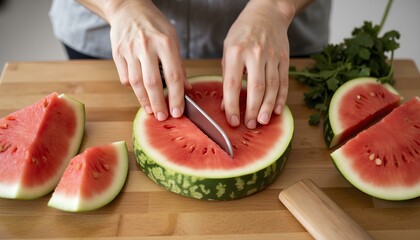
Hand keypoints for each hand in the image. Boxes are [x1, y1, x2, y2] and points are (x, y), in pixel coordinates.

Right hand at [105, 0, 190, 120]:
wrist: (128, 8)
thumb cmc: (154, 25)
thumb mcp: (172, 39)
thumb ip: (178, 64)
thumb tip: (185, 88)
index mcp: (165, 42)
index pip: (173, 76)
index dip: (176, 97)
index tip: (178, 111)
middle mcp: (146, 46)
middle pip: (153, 83)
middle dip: (159, 104)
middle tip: (163, 117)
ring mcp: (129, 50)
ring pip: (136, 83)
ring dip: (144, 100)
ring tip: (151, 110)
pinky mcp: (117, 53)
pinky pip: (125, 77)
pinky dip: (133, 88)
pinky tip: (140, 94)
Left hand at [222, 0, 294, 128]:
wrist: (267, 14)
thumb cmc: (243, 33)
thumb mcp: (228, 49)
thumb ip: (227, 76)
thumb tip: (226, 105)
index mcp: (236, 52)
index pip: (232, 84)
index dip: (232, 105)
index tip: (233, 120)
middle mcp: (255, 54)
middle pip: (256, 88)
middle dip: (253, 110)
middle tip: (250, 125)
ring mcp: (272, 57)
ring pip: (272, 87)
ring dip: (268, 107)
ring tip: (263, 121)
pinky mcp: (284, 59)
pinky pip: (284, 82)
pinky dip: (282, 98)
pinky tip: (278, 110)